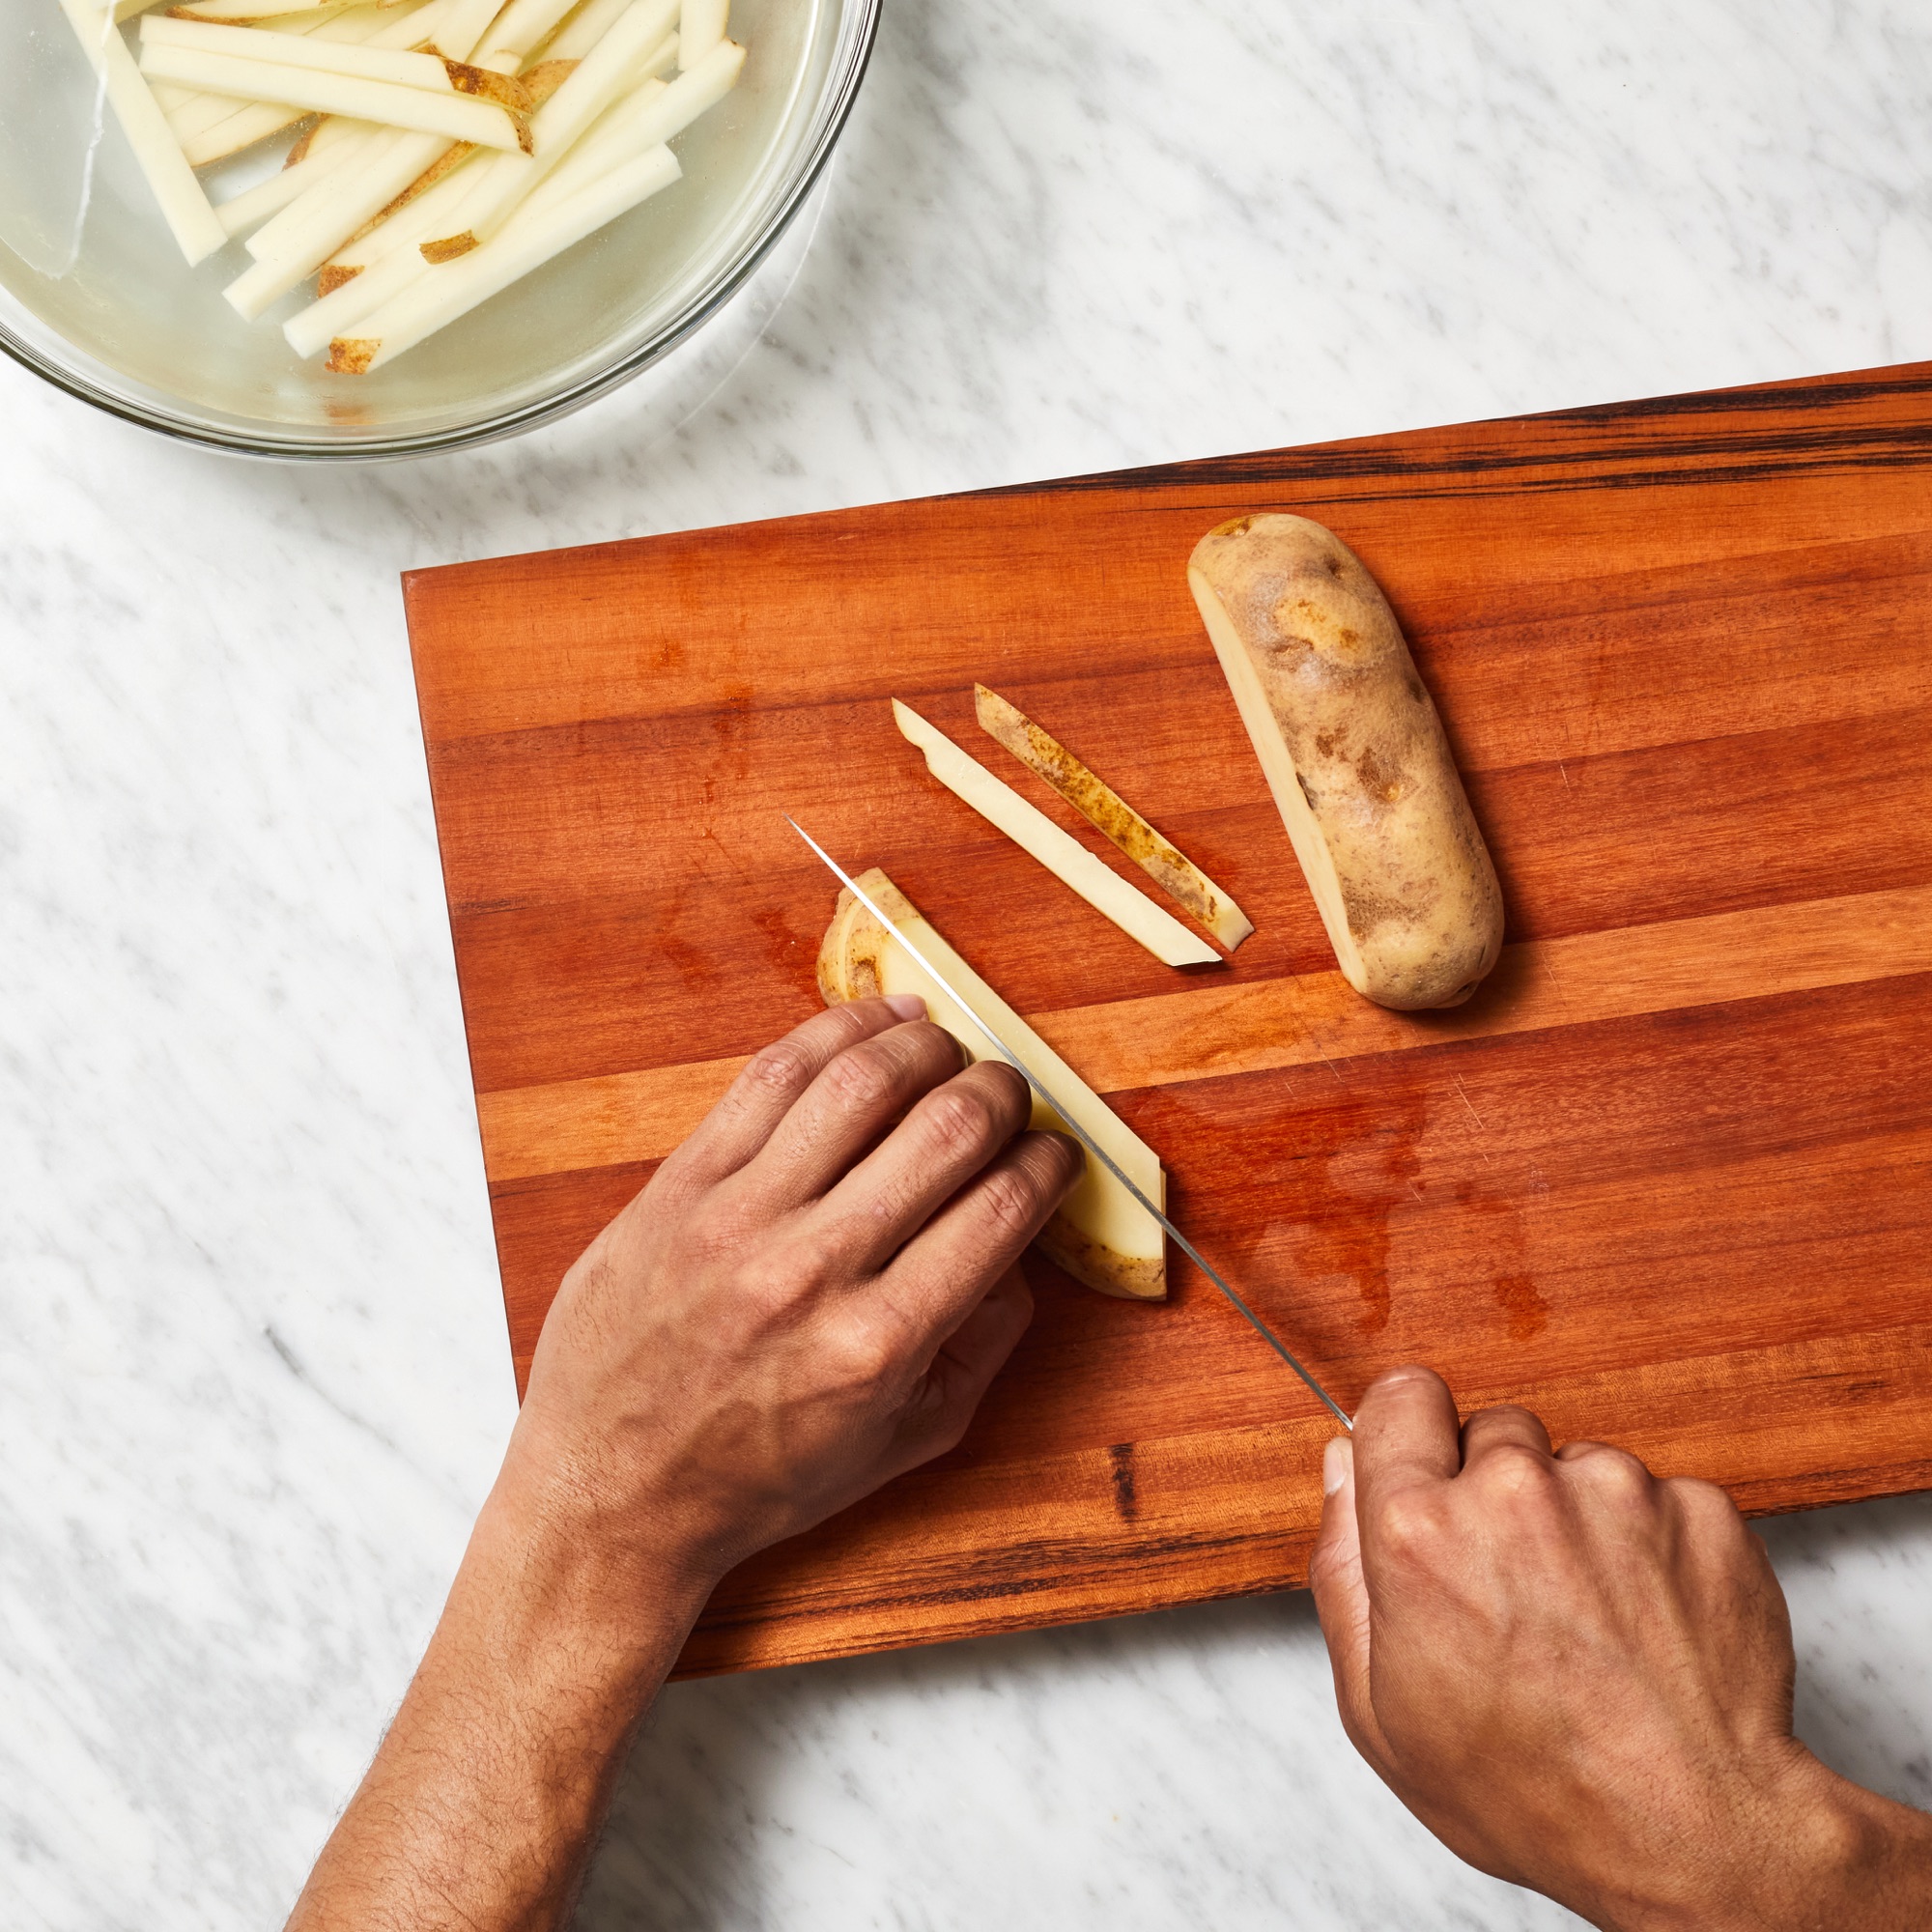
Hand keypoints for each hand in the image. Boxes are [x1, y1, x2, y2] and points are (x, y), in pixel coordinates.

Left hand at [507, 990, 1082, 1591]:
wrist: (612, 1488)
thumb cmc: (758, 1473)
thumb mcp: (907, 1442)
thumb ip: (984, 1343)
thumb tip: (1022, 1240)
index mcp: (881, 1344)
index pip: (1002, 1208)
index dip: (1049, 1162)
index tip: (1054, 1153)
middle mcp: (813, 1271)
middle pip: (946, 1128)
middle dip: (1002, 1094)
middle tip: (1007, 1097)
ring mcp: (739, 1218)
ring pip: (860, 1082)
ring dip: (927, 1048)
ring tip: (945, 1051)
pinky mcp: (682, 1183)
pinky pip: (771, 1076)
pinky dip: (838, 1032)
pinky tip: (877, 1025)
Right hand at [1310, 1367, 1931, 1931]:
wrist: (1693, 1835)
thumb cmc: (1533, 1792)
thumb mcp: (1377, 1709)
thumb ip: (1341, 1567)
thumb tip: (1342, 1463)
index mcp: (1420, 1530)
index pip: (1401, 1396)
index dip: (1412, 1436)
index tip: (1428, 1472)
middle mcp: (1515, 1490)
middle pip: (1492, 1431)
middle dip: (1497, 1492)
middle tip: (1518, 1589)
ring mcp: (1618, 1492)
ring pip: (1579, 1467)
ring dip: (1580, 1520)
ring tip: (1593, 1622)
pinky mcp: (1701, 1510)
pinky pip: (1659, 1497)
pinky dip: (1656, 1547)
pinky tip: (1651, 1625)